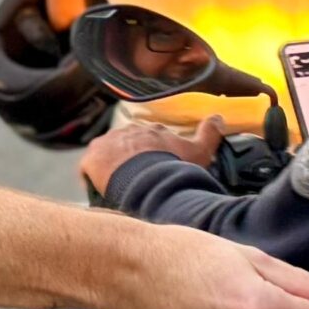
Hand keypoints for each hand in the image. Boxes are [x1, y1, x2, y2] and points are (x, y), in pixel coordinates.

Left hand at [82, 115, 224, 196]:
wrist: (150, 180)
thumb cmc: (175, 167)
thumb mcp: (200, 151)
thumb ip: (210, 133)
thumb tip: (220, 116)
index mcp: (151, 130)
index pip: (148, 139)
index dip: (151, 154)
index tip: (154, 168)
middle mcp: (127, 131)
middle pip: (126, 145)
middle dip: (130, 159)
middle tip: (137, 180)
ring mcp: (107, 143)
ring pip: (107, 155)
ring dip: (111, 167)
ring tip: (118, 187)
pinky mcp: (91, 158)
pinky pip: (88, 168)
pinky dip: (92, 178)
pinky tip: (100, 192)